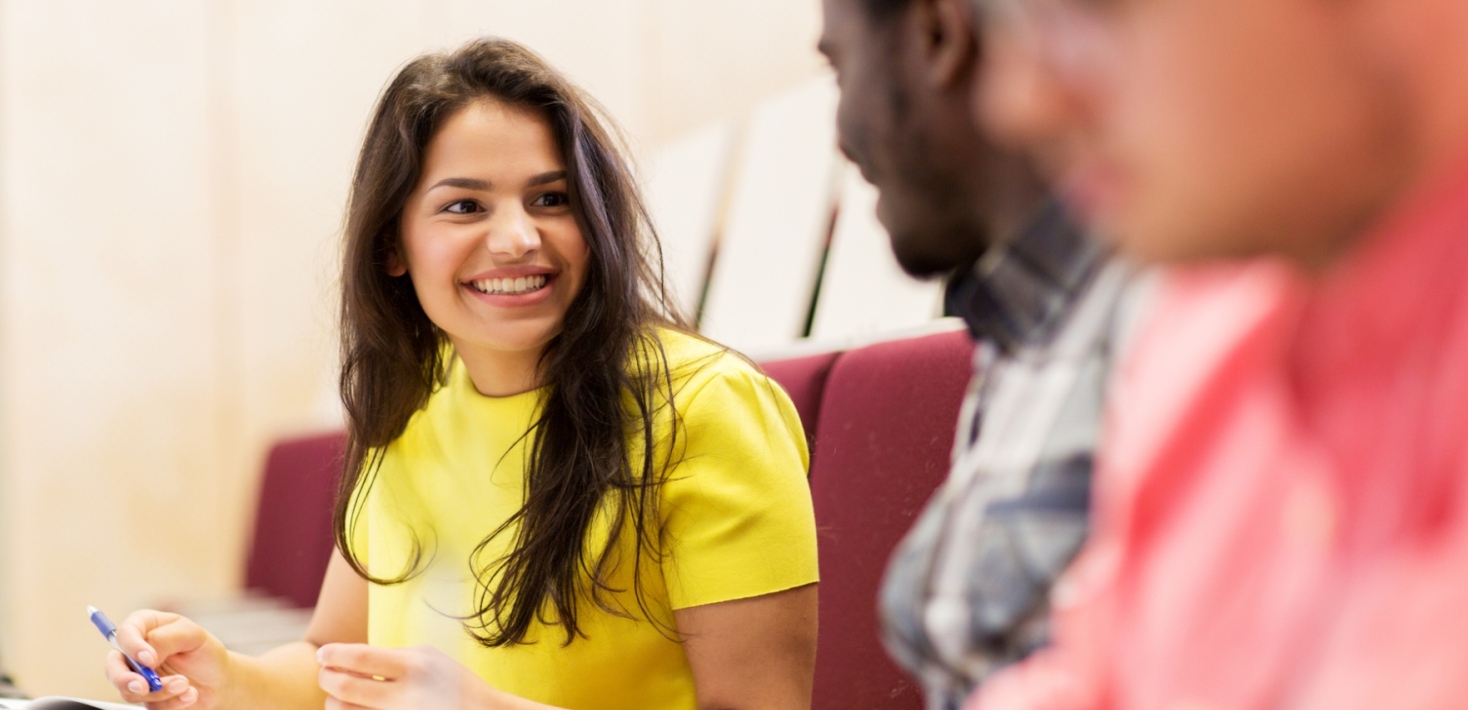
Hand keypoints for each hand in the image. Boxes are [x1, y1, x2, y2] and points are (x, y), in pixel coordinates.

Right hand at [103, 610, 229, 709]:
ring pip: (131, 691)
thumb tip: (144, 656)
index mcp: (145, 627)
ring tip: (186, 684)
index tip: (149, 658)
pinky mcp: (146, 699)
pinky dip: (172, 703)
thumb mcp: (193, 635)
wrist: (220, 680)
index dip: (132, 646)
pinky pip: (150, 706)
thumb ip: (166, 639)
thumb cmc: (205, 651)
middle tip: (145, 686)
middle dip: (124, 679)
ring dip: (160, 691)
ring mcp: (138, 677)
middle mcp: (135, 653)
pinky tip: (190, 694)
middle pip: (113, 666)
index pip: (125, 633)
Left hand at [316, 643, 498, 709]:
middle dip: (326, 678)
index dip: (333, 654)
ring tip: (338, 694)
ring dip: (333, 701)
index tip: (322, 654)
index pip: (359, 656)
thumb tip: (344, 659)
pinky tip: (353, 707)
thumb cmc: (452, 684)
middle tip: (326, 673)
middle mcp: (406, 695)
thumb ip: (390, 657)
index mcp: (415, 666)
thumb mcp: (429, 657)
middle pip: (344, 686)